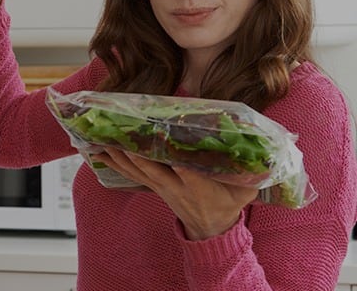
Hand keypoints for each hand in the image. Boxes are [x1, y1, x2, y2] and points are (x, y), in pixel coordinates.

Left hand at [93, 147, 258, 240]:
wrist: (210, 226)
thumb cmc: (229, 202)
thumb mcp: (245, 190)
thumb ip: (252, 172)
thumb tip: (264, 149)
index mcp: (200, 188)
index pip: (189, 175)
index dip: (179, 164)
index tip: (171, 150)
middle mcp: (176, 187)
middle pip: (154, 171)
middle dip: (138, 156)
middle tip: (123, 140)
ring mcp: (162, 187)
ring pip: (138, 171)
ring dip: (120, 157)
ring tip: (102, 142)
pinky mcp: (153, 186)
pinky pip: (131, 174)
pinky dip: (116, 163)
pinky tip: (101, 153)